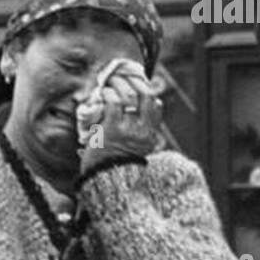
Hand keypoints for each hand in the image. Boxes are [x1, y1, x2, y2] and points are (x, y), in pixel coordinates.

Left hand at [77, 58, 161, 173]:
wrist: (105, 182)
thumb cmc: (114, 166)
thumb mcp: (132, 151)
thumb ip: (134, 134)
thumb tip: (129, 114)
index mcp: (150, 136)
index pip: (156, 107)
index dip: (147, 91)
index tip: (137, 84)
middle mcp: (143, 131)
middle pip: (147, 96)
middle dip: (135, 81)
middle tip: (124, 76)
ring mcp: (128, 129)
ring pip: (130, 95)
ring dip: (119, 83)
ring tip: (111, 80)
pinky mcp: (112, 129)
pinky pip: (113, 102)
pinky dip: (108, 93)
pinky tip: (103, 92)